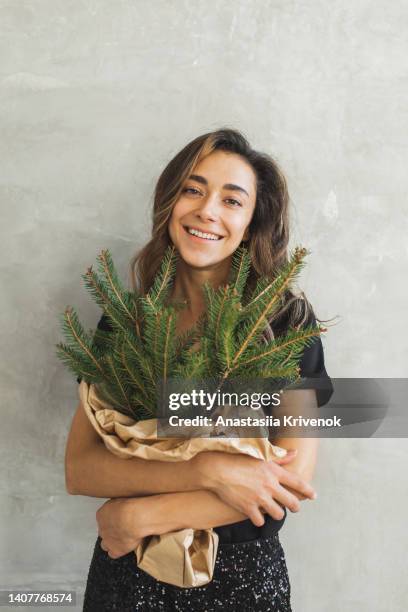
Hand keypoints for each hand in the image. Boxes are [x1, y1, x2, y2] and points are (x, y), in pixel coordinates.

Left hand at [96, 497, 144, 558]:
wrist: (134, 518)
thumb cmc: (129, 506)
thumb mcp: (120, 499)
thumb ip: (116, 506)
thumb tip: (119, 507)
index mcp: (101, 514)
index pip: (103, 519)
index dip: (111, 520)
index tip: (119, 519)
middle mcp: (101, 528)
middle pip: (103, 532)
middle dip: (110, 531)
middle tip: (121, 528)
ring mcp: (107, 541)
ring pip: (105, 545)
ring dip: (111, 542)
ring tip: (122, 539)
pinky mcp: (115, 551)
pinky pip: (112, 554)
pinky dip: (117, 551)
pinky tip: (124, 547)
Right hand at [195, 450, 316, 526]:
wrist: (218, 469)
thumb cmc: (238, 459)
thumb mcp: (261, 455)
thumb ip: (280, 457)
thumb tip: (294, 453)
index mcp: (274, 471)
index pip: (298, 483)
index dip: (308, 491)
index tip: (313, 496)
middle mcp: (270, 485)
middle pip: (292, 502)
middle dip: (295, 507)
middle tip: (294, 507)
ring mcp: (260, 498)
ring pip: (278, 514)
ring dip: (277, 513)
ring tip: (274, 511)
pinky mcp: (248, 508)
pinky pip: (260, 521)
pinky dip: (259, 520)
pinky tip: (257, 515)